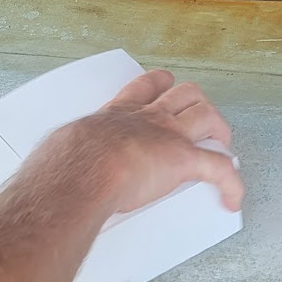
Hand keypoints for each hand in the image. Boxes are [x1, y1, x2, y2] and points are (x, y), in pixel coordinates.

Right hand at [28, 70, 243, 213]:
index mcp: (117, 114)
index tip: (164, 86)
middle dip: (197, 101)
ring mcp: (170, 136)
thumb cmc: (64, 164)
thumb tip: (49, 171)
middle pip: (184, 93)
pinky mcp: (184, 161)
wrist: (81, 171)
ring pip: (208, 116)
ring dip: (219, 129)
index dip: (159, 85)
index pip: (143, 87)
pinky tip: (232, 197)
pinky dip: (231, 183)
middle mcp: (148, 118)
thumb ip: (67, 154)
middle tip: (201, 115)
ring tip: (222, 143)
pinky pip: (219, 169)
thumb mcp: (63, 149)